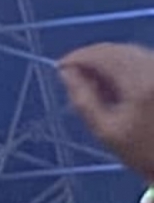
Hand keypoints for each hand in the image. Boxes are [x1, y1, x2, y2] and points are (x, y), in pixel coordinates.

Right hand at [59, 43, 153, 179]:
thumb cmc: (142, 153)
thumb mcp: (105, 131)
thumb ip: (83, 99)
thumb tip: (66, 73)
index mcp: (139, 84)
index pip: (104, 56)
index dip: (79, 57)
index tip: (60, 66)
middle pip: (118, 50)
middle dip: (92, 57)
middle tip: (72, 73)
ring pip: (130, 51)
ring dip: (107, 60)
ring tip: (91, 80)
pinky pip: (141, 59)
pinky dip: (122, 64)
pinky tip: (112, 81)